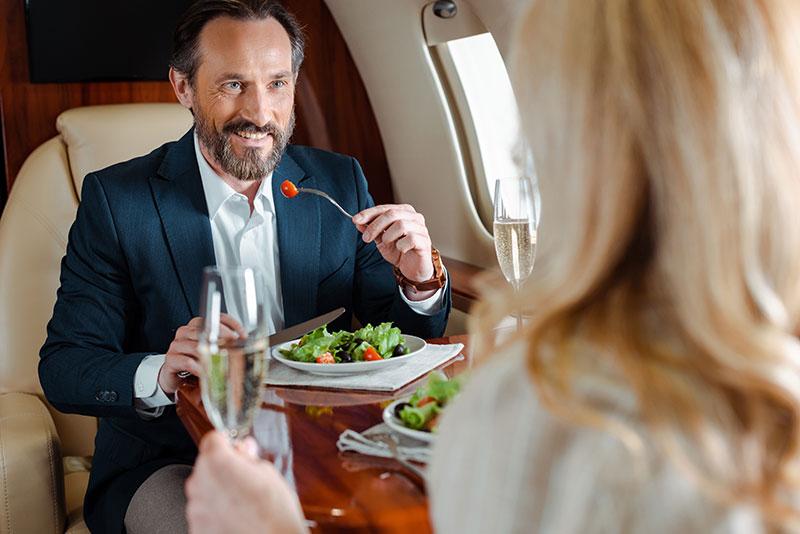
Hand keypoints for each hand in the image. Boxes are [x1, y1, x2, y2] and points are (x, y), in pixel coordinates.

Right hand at [159, 315, 243, 394]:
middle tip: (234, 343)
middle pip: (205, 328)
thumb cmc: (195, 362)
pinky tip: (206, 372)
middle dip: (223, 335)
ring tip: (222, 360)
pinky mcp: (171, 360)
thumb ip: (225, 346)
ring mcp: (177, 345)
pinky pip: (186, 361)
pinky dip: (198, 367)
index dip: (231, 323)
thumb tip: (245, 346)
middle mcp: (186, 332)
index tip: (242, 334)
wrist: (175, 377)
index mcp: (197, 326)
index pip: (215, 317)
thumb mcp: (211, 352)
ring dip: (210, 354)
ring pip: (195, 345)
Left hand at [185, 432, 307, 533]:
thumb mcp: (269, 474)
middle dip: (223, 467)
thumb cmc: (274, 515)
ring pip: (204, 488)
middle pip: (206, 464)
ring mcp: (196, 508)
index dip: (227, 442)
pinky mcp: (196, 527)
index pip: (213, 438)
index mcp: (217, 462)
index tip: (236, 448)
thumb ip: (249, 457)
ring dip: (218, 490)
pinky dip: (216, 511)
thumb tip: (243, 450)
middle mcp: (200, 483)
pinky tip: (237, 516)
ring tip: (244, 502)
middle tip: (245, 477)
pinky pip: (204, 510)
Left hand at [353, 204, 434, 298]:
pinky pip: (411, 239)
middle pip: (392, 214)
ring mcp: (421, 229)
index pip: (384, 208)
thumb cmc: (399, 252)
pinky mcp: (425, 242)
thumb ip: (371, 230)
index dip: (369, 213)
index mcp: (404, 212)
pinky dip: (401, 245)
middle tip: (366, 238)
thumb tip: (357, 222)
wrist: (413, 270)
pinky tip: (401, 249)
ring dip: (388, 236)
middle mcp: (414, 217)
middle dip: (375, 226)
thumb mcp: (381, 240)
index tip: (355, 220)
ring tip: (386, 243)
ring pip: (401, 225)